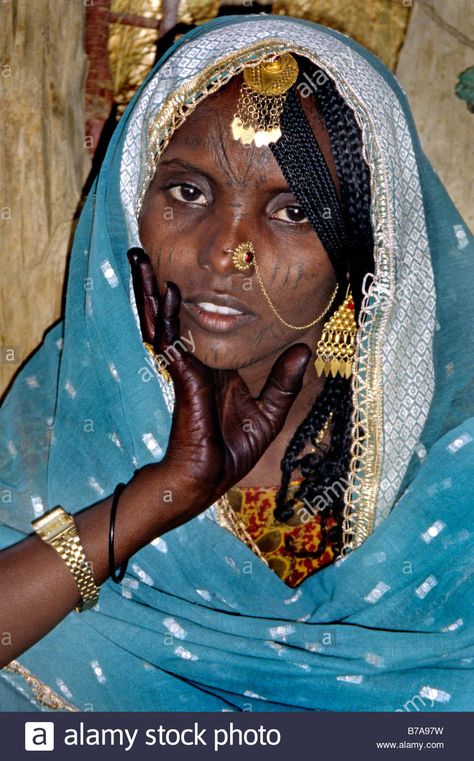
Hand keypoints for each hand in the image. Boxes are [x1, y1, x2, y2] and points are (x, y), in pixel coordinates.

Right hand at [128, 248, 310, 510]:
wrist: (209, 477)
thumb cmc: (233, 448)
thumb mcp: (269, 411)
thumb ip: (285, 381)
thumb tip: (306, 351)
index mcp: (209, 366)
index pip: (190, 323)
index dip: (178, 298)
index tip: (174, 269)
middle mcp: (192, 360)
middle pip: (166, 314)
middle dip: (152, 284)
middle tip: (139, 252)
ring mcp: (184, 367)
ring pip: (160, 320)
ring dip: (148, 289)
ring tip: (138, 258)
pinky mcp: (183, 377)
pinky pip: (171, 340)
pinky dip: (166, 314)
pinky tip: (164, 291)